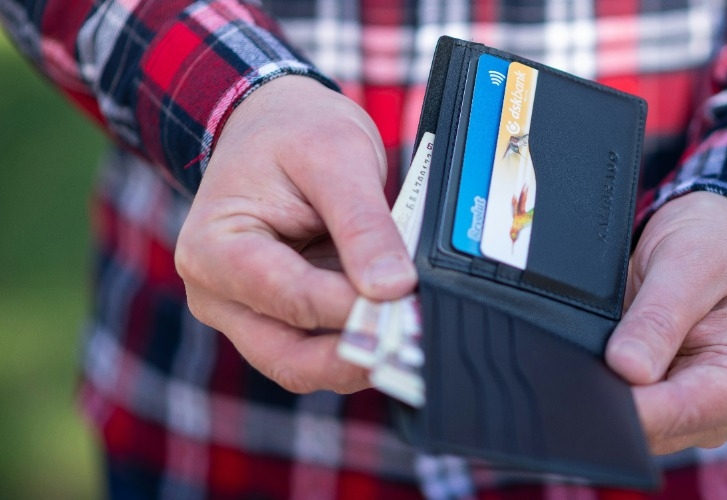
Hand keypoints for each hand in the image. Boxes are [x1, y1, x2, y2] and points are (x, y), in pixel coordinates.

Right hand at [175, 76, 415, 393]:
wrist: (276, 123)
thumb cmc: (292, 131)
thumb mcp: (335, 155)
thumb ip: (363, 224)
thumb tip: (393, 288)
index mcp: (215, 250)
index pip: (290, 297)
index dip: (353, 308)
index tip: (407, 303)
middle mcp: (220, 294)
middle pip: (289, 358)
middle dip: (355, 356)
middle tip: (414, 346)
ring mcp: (249, 313)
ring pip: (307, 366)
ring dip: (362, 357)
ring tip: (413, 338)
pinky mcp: (283, 319)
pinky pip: (322, 348)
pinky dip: (361, 342)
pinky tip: (397, 327)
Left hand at [606, 192, 726, 454]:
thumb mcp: (694, 262)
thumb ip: (660, 317)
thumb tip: (626, 368)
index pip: (674, 414)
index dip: (626, 405)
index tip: (588, 382)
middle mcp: (718, 410)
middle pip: (647, 427)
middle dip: (609, 394)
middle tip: (585, 348)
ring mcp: (687, 412)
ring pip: (628, 423)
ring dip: (603, 387)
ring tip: (600, 336)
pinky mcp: (660, 402)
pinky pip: (621, 406)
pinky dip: (604, 380)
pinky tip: (600, 349)